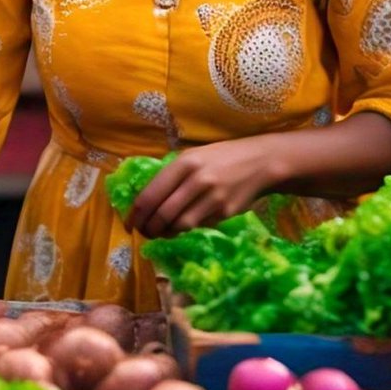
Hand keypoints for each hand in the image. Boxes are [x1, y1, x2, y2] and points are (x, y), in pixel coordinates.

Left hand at [129, 138, 279, 238]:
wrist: (260, 162)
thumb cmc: (221, 157)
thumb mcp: (194, 156)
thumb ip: (171, 175)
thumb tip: (146, 202)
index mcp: (185, 162)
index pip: (151, 194)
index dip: (136, 214)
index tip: (130, 224)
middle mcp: (198, 179)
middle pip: (163, 214)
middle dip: (149, 228)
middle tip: (145, 233)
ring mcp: (213, 197)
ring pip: (180, 224)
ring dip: (167, 232)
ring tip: (162, 231)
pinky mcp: (226, 212)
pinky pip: (199, 225)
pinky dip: (188, 229)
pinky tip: (185, 225)